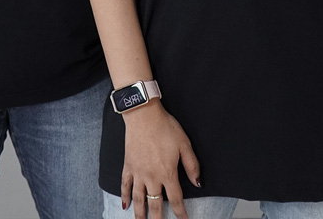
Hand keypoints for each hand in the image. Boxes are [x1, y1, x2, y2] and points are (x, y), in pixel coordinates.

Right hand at [121, 100, 200, 218]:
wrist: (144, 115)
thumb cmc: (165, 127)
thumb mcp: (184, 144)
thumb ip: (192, 165)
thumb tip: (198, 182)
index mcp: (167, 173)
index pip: (176, 199)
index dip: (181, 212)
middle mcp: (152, 176)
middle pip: (155, 204)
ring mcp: (138, 172)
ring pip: (139, 199)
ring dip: (140, 214)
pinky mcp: (128, 165)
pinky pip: (125, 185)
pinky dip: (124, 197)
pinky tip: (125, 206)